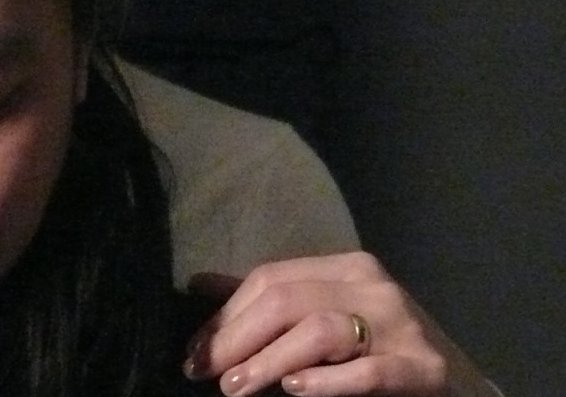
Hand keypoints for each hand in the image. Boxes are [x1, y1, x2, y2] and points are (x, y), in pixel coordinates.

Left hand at [182, 252, 496, 396]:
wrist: (458, 386)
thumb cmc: (379, 350)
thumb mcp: (324, 315)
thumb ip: (269, 302)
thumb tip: (199, 285)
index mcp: (345, 268)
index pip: (270, 279)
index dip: (226, 315)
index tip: (194, 352)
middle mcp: (374, 286)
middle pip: (287, 299)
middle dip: (237, 337)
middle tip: (206, 372)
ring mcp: (401, 326)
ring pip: (320, 329)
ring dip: (270, 360)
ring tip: (236, 387)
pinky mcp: (424, 369)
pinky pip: (368, 372)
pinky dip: (327, 381)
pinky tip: (295, 390)